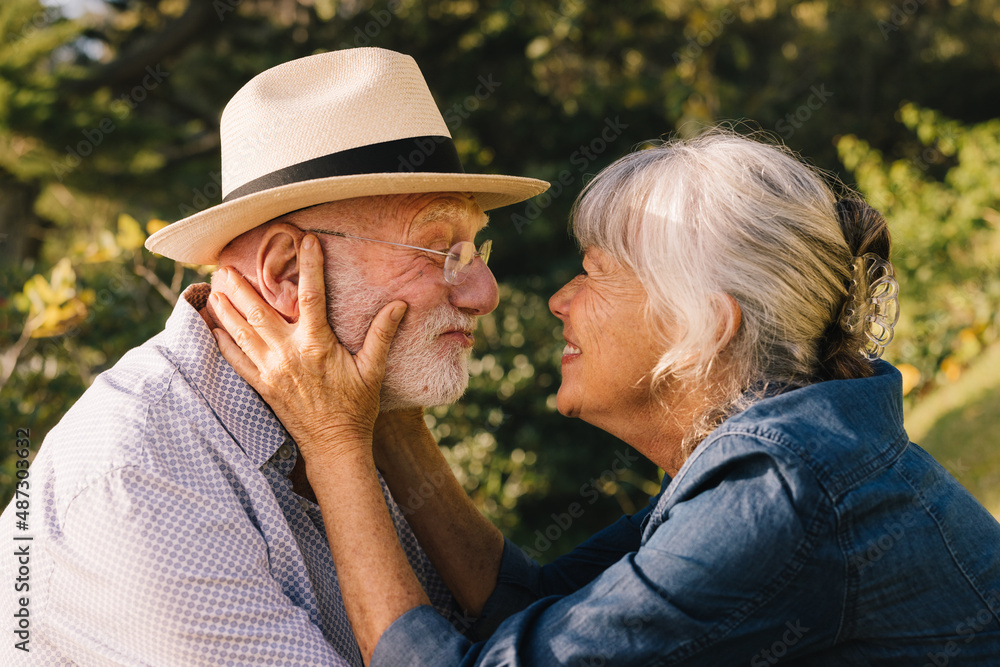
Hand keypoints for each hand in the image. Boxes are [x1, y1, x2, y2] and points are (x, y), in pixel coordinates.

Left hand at [210, 234, 406, 463]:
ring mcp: (271, 371)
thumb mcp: (373, 369)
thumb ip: (382, 334)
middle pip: (259, 311)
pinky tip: (213, 328)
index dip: (310, 265)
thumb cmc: (356, 407)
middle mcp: (288, 354)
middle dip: (242, 286)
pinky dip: (222, 343)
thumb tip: (400, 304)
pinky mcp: (262, 386)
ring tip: (215, 288)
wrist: (335, 446)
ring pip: (241, 333)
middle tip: (227, 265)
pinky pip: (236, 361)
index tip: (307, 240)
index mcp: (316, 344)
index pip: (312, 295)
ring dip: (226, 309)